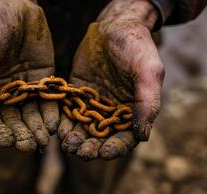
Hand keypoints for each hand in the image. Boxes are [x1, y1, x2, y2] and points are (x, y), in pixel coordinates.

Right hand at [0, 0, 58, 151]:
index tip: (5, 141)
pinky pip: (48, 102)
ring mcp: (26, 90)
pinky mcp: (44, 82)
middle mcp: (5, 95)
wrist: (14, 5)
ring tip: (43, 140)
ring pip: (31, 116)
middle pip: (12, 122)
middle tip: (29, 146)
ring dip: (37, 130)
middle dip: (20, 135)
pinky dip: (51, 114)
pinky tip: (54, 125)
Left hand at [58, 0, 163, 159]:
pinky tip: (58, 128)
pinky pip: (70, 112)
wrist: (112, 26)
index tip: (103, 154)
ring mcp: (94, 104)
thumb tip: (143, 135)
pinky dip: (64, 122)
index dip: (115, 148)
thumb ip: (148, 101)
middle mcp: (113, 111)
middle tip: (80, 151)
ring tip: (67, 143)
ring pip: (83, 128)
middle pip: (101, 137)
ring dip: (75, 138)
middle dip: (91, 147)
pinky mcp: (78, 95)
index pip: (125, 138)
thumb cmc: (135, 46)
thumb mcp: (148, 70)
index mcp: (133, 109)